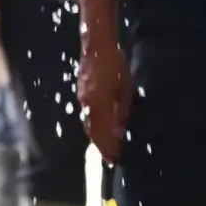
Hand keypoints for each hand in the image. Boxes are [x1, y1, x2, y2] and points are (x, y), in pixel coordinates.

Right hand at [78, 38, 131, 162]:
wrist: (97, 47)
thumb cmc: (116, 65)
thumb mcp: (125, 89)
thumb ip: (122, 111)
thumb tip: (120, 131)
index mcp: (100, 103)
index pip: (102, 132)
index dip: (108, 147)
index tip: (115, 158)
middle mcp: (88, 104)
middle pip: (93, 131)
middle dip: (101, 146)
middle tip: (110, 158)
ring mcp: (82, 99)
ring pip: (88, 124)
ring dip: (96, 138)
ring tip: (105, 147)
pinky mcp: (80, 94)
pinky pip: (86, 115)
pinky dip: (92, 126)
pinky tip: (99, 129)